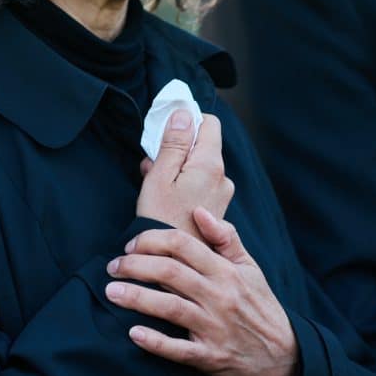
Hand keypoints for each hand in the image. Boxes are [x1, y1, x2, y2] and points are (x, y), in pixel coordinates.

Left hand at [105, 207, 298, 375]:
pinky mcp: (210, 356)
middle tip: (112, 266)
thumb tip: (199, 211)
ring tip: (111, 292)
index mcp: (227, 272)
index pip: (182, 245)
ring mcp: (214, 328)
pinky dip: (155, 342)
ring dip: (136, 298)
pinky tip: (133, 333)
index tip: (131, 246)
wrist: (283, 354)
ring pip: (170, 308)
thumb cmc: (260, 307)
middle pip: (170, 273)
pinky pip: (178, 349)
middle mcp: (220, 296)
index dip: (151, 240)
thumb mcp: (250, 268)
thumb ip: (225, 238)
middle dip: (135, 266)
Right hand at [136, 111, 234, 238]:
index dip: (188, 122)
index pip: (209, 124)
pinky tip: (164, 195)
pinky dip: (182, 183)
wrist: (172, 262)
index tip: (167, 132)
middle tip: (153, 162)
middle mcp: (222, 178)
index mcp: (210, 165)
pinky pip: (200, 184)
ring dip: (176, 167)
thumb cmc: (160, 219)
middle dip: (177, 148)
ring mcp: (221, 195)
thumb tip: (184, 114)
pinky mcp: (215, 208)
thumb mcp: (160, 176)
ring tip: (154, 182)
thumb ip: (174, 142)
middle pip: (202, 145)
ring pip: (198, 166)